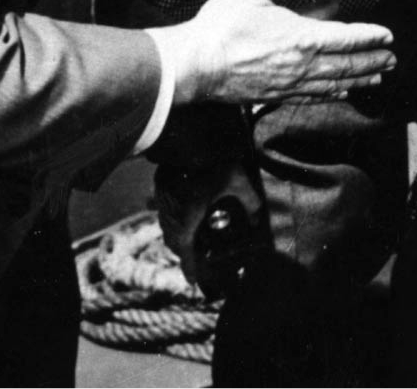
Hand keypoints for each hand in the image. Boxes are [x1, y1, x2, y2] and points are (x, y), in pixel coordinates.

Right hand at [150, 0, 395, 103]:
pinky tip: (342, 91)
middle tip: (392, 58)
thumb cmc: (222, 27)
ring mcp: (291, 84)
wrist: (196, 65)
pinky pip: (314, 96)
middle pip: (348, 64)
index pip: (347, 37)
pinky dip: (334, 93)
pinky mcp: (277, 96)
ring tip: (378, 76)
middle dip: (373, 60)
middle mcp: (303, 65)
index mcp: (301, 36)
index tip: (387, 35)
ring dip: (361, 79)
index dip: (370, 36)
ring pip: (336, 83)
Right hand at [154, 161, 263, 283]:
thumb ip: (250, 202)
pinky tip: (186, 214)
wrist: (188, 135)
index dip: (190, 268)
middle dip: (185, 254)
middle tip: (197, 260)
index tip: (193, 281)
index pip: (186, 251)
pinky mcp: (160, 187)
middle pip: (174, 242)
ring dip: (179, 236)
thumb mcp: (238, 181)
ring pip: (168, 227)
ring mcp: (163, 200)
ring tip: (192, 239)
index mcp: (188, 216)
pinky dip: (174, 220)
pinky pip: (165, 212)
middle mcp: (171, 213)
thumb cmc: (213, 159)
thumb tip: (256, 220)